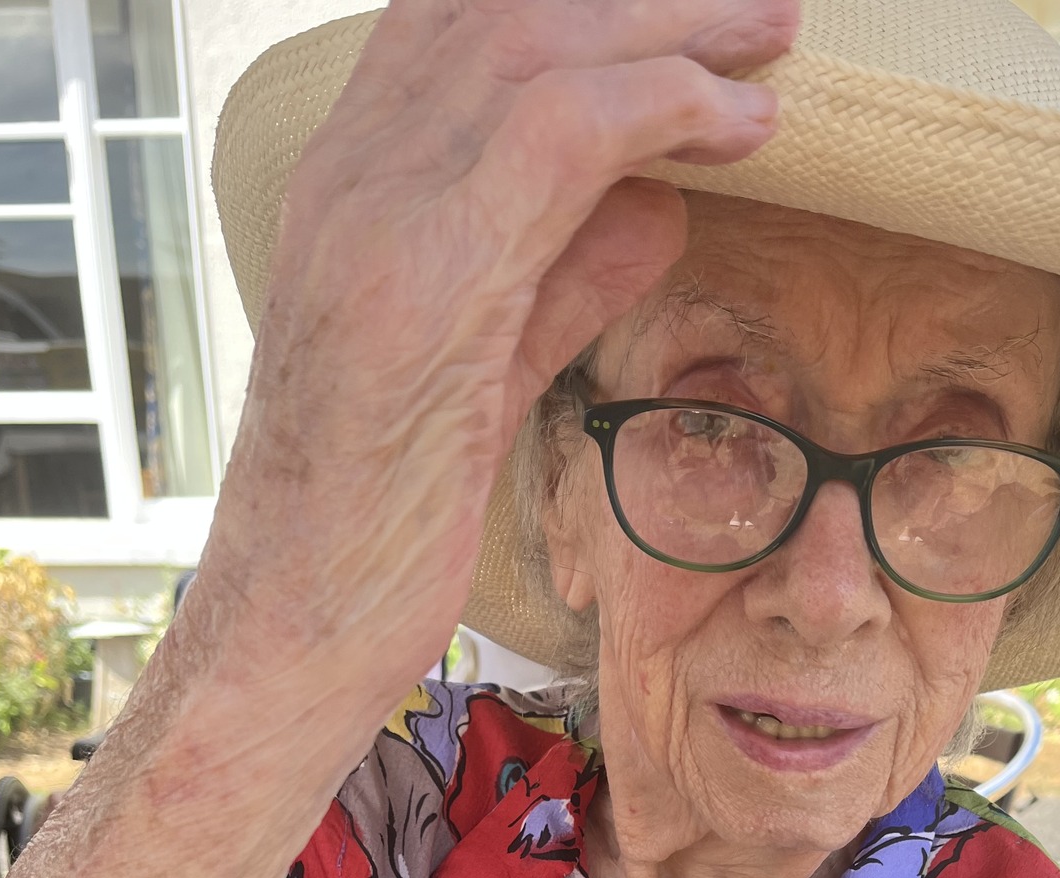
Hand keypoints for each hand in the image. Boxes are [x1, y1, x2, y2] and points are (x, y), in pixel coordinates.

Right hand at [194, 0, 794, 732]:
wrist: (288, 632)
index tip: (685, 20)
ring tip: (772, 44)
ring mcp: (376, 220)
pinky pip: (562, 133)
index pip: (455, 20)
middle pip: (505, 4)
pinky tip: (740, 127)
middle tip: (761, 9)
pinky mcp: (425, 284)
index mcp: (351, 188)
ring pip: (537, 39)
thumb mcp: (484, 376)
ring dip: (674, 28)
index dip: (576, 1)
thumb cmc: (376, 527)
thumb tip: (658, 205)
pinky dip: (666, 106)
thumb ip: (559, 279)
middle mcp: (351, 176)